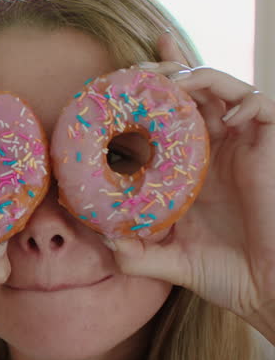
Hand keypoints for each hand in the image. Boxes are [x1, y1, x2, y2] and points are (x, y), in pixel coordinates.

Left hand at [110, 33, 274, 342]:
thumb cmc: (224, 274)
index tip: (117, 74)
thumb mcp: (165, 260)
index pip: (169, 113)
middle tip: (134, 70)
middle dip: (164, 70)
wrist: (267, 289)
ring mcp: (244, 143)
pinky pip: (261, 104)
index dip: (151, 89)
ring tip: (169, 82)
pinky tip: (220, 115)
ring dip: (194, 76)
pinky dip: (241, 99)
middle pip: (192, 88)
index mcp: (190, 164)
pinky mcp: (271, 146)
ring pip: (222, 86)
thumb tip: (101, 237)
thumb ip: (132, 251)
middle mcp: (216, 147)